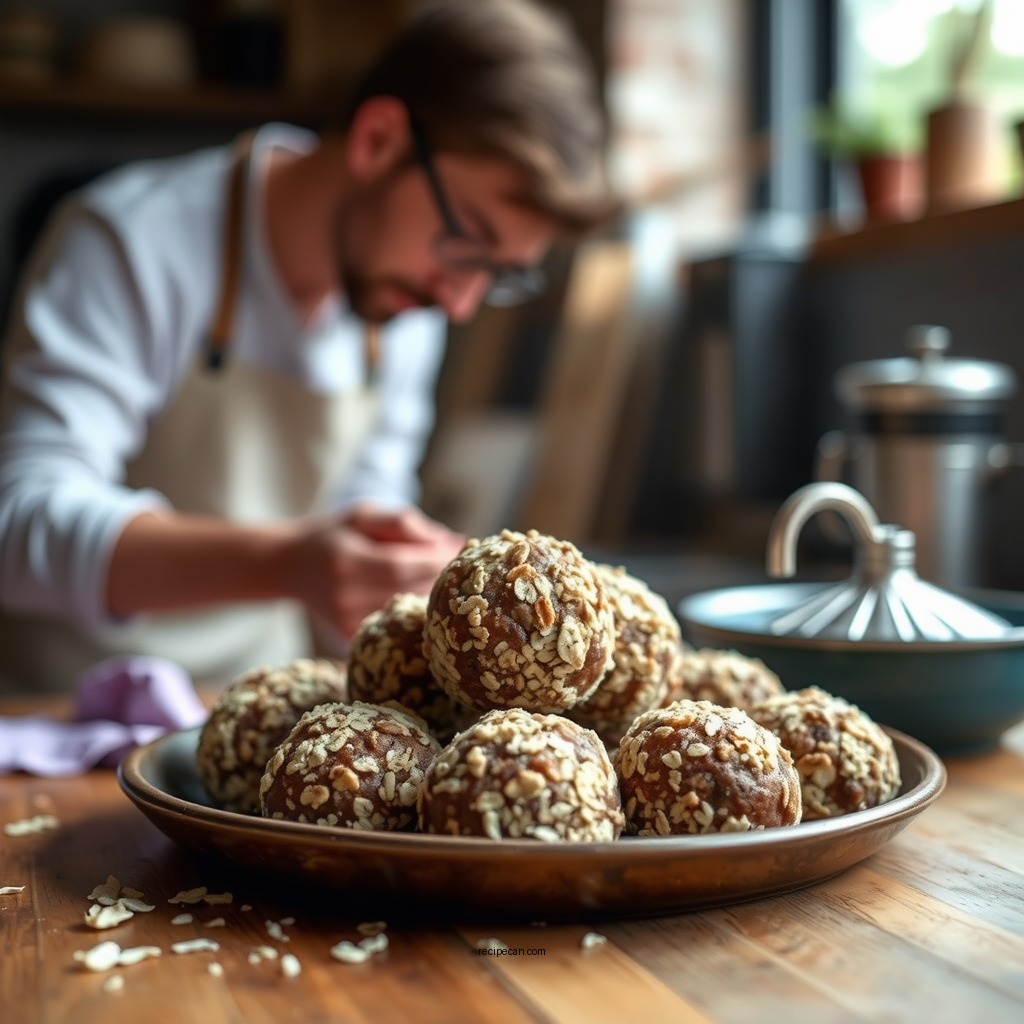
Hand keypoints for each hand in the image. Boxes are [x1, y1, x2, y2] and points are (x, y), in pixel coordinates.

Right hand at [284, 504, 464, 638]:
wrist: (289, 566)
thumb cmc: (333, 534)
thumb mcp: (364, 515)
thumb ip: (405, 524)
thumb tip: (453, 541)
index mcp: (347, 560)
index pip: (404, 565)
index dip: (438, 558)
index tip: (463, 547)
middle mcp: (345, 595)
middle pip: (410, 589)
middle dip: (441, 575)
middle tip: (461, 562)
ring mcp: (346, 620)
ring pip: (407, 609)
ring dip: (431, 593)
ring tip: (444, 575)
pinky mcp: (348, 636)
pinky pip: (394, 623)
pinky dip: (413, 608)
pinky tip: (420, 593)